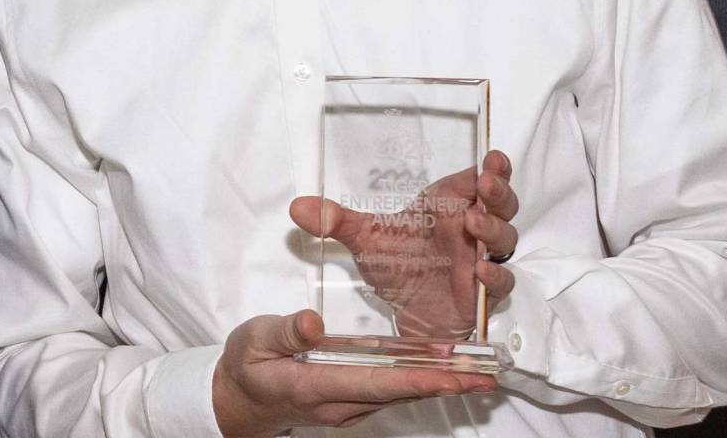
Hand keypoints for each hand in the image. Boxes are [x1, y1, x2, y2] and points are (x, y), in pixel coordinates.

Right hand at [212, 309, 496, 436]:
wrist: (240, 401)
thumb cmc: (247, 364)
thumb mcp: (255, 340)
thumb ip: (285, 332)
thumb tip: (312, 322)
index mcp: (315, 386)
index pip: (373, 383)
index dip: (413, 379)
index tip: (449, 376)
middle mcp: (339, 403)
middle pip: (398, 393)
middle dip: (443, 385)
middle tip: (485, 377)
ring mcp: (348, 406)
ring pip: (399, 394)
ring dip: (439, 385)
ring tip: (478, 374)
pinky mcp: (352, 400)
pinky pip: (392, 392)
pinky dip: (421, 383)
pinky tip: (442, 373)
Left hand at [290, 150, 520, 340]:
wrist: (406, 312)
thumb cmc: (397, 264)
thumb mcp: (365, 239)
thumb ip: (335, 220)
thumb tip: (297, 206)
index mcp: (448, 204)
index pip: (477, 178)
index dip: (491, 167)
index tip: (492, 158)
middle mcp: (471, 227)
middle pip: (500, 203)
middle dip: (499, 191)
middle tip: (487, 184)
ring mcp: (482, 259)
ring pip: (505, 238)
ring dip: (494, 229)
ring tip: (473, 223)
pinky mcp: (484, 293)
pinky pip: (501, 282)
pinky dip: (495, 276)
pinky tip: (479, 271)